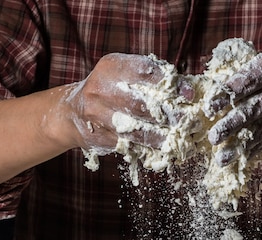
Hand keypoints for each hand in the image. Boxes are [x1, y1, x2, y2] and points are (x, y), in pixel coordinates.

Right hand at [65, 53, 193, 151]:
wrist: (72, 113)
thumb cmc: (110, 90)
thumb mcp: (124, 74)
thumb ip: (151, 78)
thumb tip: (188, 91)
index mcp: (110, 67)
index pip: (144, 72)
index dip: (170, 84)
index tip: (189, 95)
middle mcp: (100, 89)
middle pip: (140, 104)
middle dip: (168, 114)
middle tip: (189, 121)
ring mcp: (97, 115)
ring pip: (134, 129)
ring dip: (160, 136)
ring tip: (179, 139)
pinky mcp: (98, 137)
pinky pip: (128, 144)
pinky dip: (148, 148)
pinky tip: (164, 149)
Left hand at [207, 49, 261, 165]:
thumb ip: (239, 75)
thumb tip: (205, 93)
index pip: (247, 82)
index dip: (227, 95)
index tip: (208, 108)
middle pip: (255, 109)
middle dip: (231, 125)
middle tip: (213, 137)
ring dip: (239, 146)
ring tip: (221, 157)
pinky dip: (252, 151)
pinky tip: (238, 158)